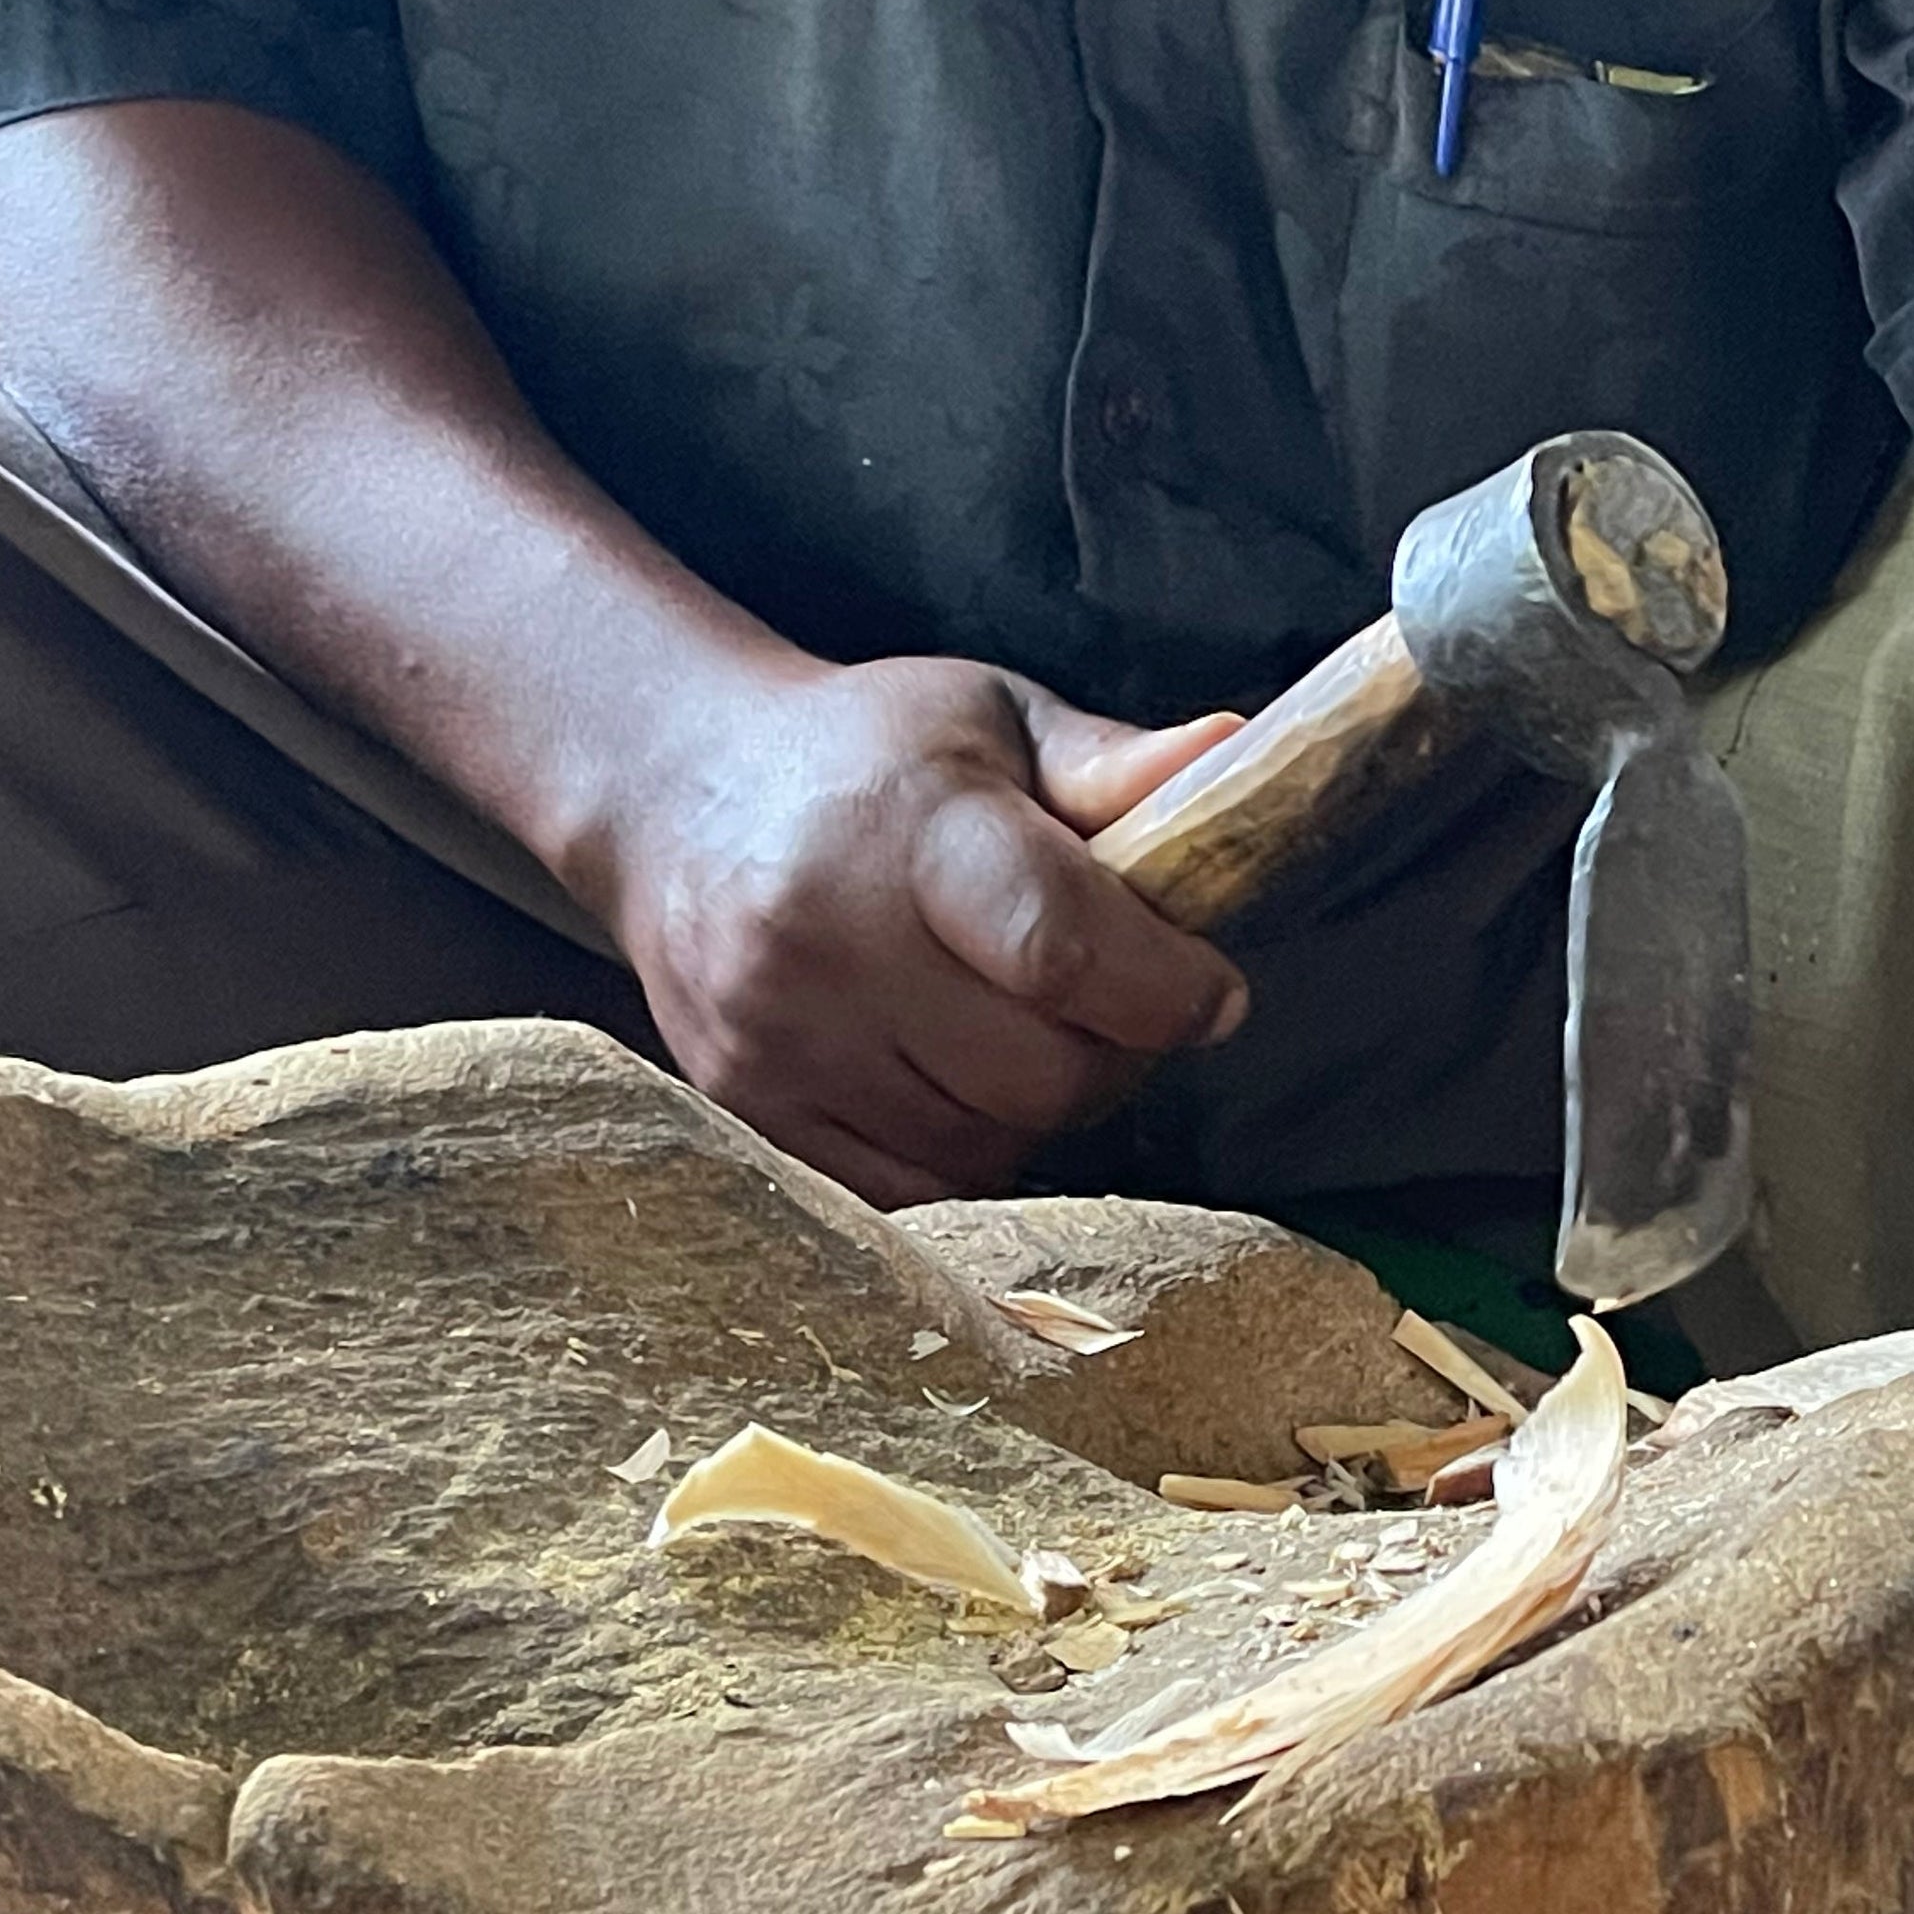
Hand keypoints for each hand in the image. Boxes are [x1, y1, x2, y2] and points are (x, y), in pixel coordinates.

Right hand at [590, 656, 1247, 1205]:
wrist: (679, 795)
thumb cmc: (871, 756)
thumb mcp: (999, 722)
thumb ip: (1115, 764)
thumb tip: (1233, 752)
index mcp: (907, 824)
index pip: (1061, 946)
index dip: (1167, 989)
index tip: (1210, 990)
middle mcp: (824, 939)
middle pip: (1041, 1075)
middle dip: (1115, 1053)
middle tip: (1114, 1003)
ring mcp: (776, 1041)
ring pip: (985, 1148)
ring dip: (1039, 1107)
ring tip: (1022, 1025)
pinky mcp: (751, 1114)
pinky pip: (912, 1191)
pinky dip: (963, 1149)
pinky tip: (954, 1073)